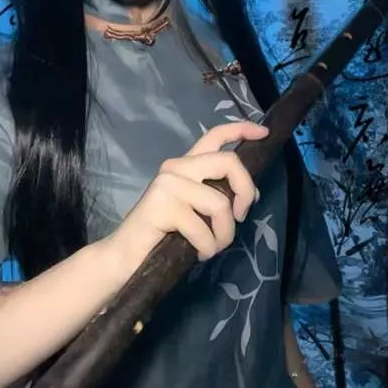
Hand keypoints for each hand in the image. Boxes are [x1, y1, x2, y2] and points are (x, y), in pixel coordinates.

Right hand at [107, 120, 266, 272]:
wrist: (124, 257)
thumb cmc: (162, 236)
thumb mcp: (195, 211)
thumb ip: (217, 195)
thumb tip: (249, 195)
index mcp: (184, 165)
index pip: (214, 136)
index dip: (241, 130)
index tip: (263, 133)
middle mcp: (176, 167)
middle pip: (228, 161)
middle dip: (245, 190)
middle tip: (240, 217)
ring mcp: (168, 184)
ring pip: (220, 204)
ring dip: (224, 235)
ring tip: (210, 248)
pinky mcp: (162, 205)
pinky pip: (204, 230)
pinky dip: (207, 248)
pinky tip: (197, 254)